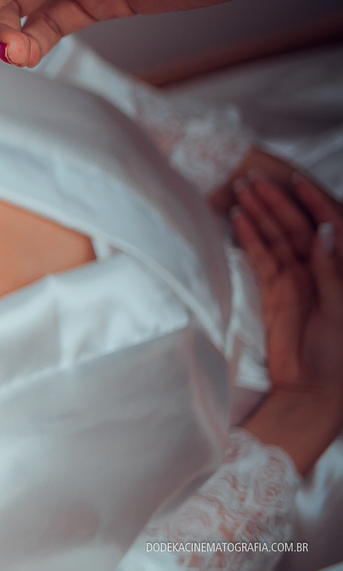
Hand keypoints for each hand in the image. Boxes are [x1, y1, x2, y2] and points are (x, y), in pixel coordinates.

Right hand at [233, 173, 342, 471]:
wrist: (314, 391)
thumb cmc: (339, 356)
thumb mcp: (342, 310)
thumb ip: (332, 270)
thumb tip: (324, 230)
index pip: (330, 225)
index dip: (314, 202)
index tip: (295, 181)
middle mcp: (320, 270)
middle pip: (297, 227)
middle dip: (276, 202)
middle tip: (252, 179)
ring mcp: (296, 280)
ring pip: (275, 239)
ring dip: (259, 215)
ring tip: (240, 191)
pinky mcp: (274, 293)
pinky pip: (260, 259)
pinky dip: (249, 239)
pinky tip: (238, 221)